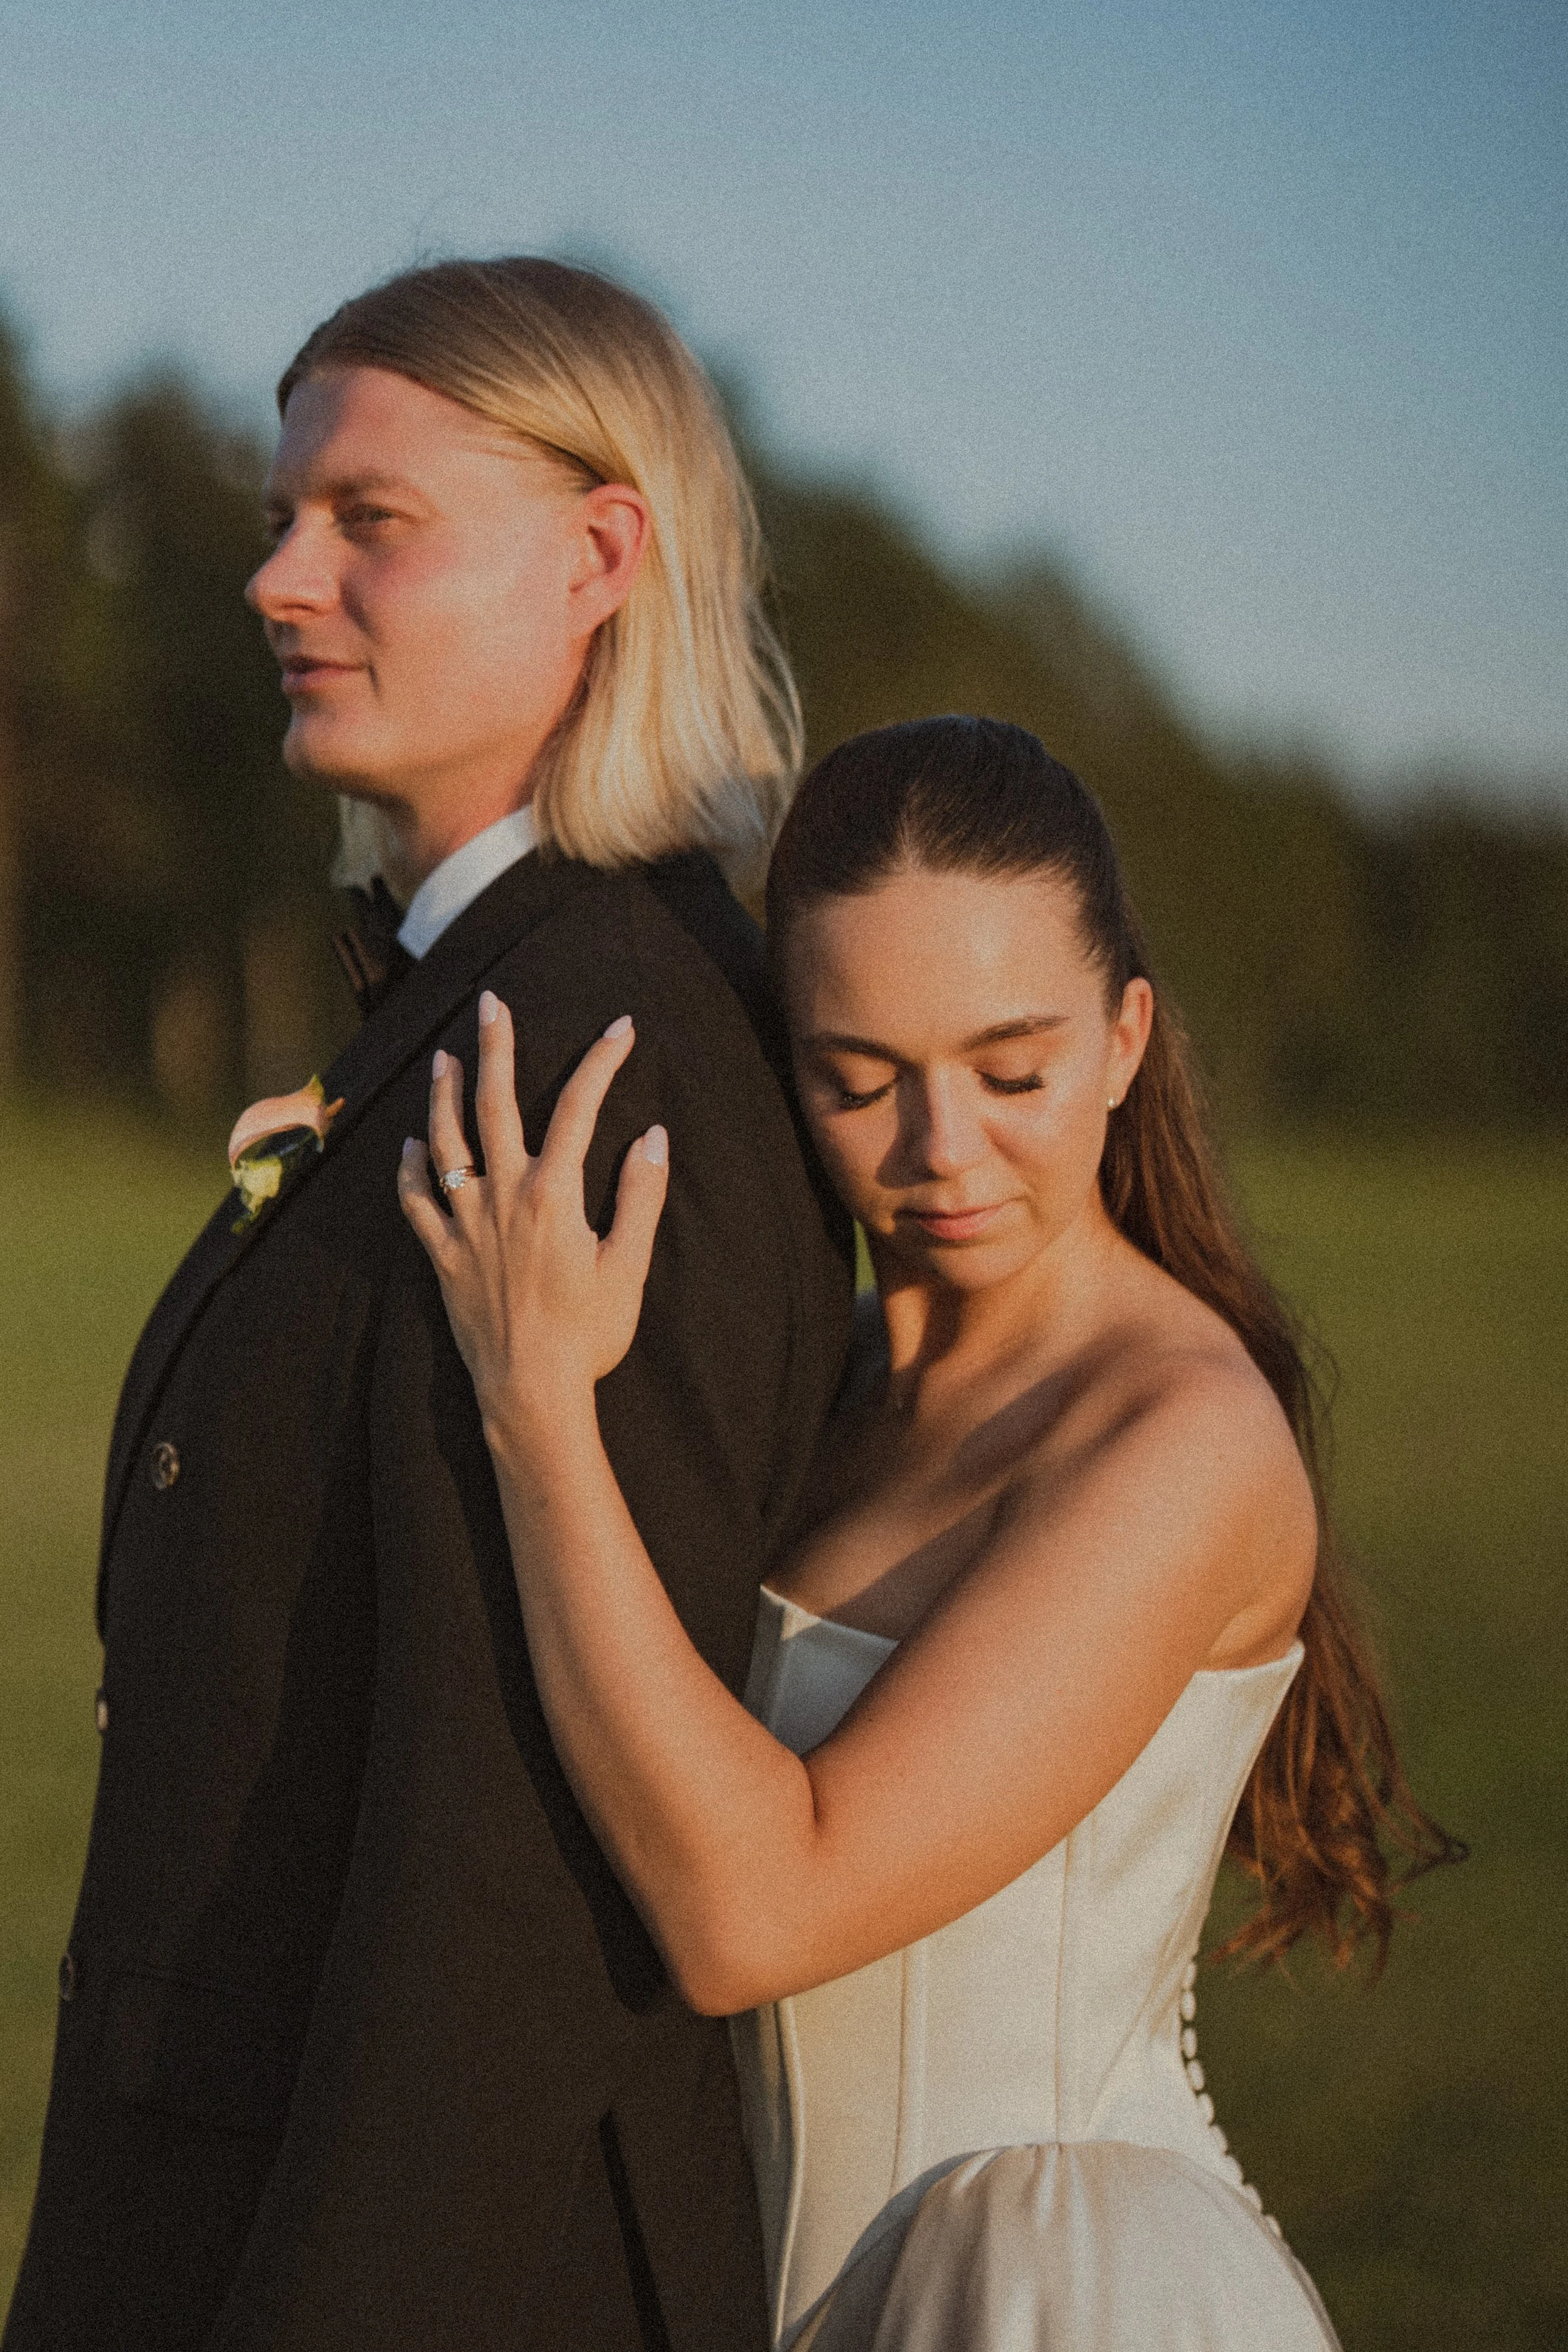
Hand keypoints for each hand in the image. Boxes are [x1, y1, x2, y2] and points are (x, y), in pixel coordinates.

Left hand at [398, 990, 668, 1427]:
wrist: (530, 1391)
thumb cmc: (589, 1334)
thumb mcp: (629, 1266)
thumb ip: (641, 1197)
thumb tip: (654, 1137)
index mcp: (553, 1194)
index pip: (580, 1108)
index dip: (602, 1061)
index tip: (620, 1026)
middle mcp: (503, 1197)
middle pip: (495, 1104)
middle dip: (495, 1047)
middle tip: (491, 1003)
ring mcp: (466, 1224)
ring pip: (447, 1142)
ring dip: (443, 1093)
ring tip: (443, 1056)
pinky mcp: (442, 1256)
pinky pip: (416, 1201)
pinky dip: (411, 1168)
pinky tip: (412, 1143)